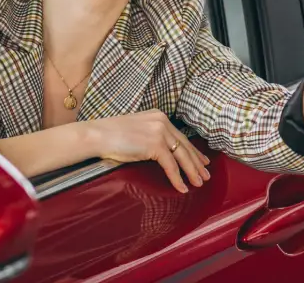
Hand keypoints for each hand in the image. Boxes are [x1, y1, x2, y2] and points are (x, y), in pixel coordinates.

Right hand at [88, 109, 210, 192]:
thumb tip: (161, 152)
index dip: (192, 150)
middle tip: (206, 174)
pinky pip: (170, 165)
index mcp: (158, 116)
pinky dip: (177, 178)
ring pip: (182, 156)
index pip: (180, 136)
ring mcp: (160, 132)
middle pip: (185, 145)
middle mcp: (162, 121)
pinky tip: (182, 188)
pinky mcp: (155, 144)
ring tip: (199, 183)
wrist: (97, 135)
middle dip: (196, 162)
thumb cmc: (111, 136)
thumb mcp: (137, 130)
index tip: (201, 160)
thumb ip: (150, 136)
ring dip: (192, 171)